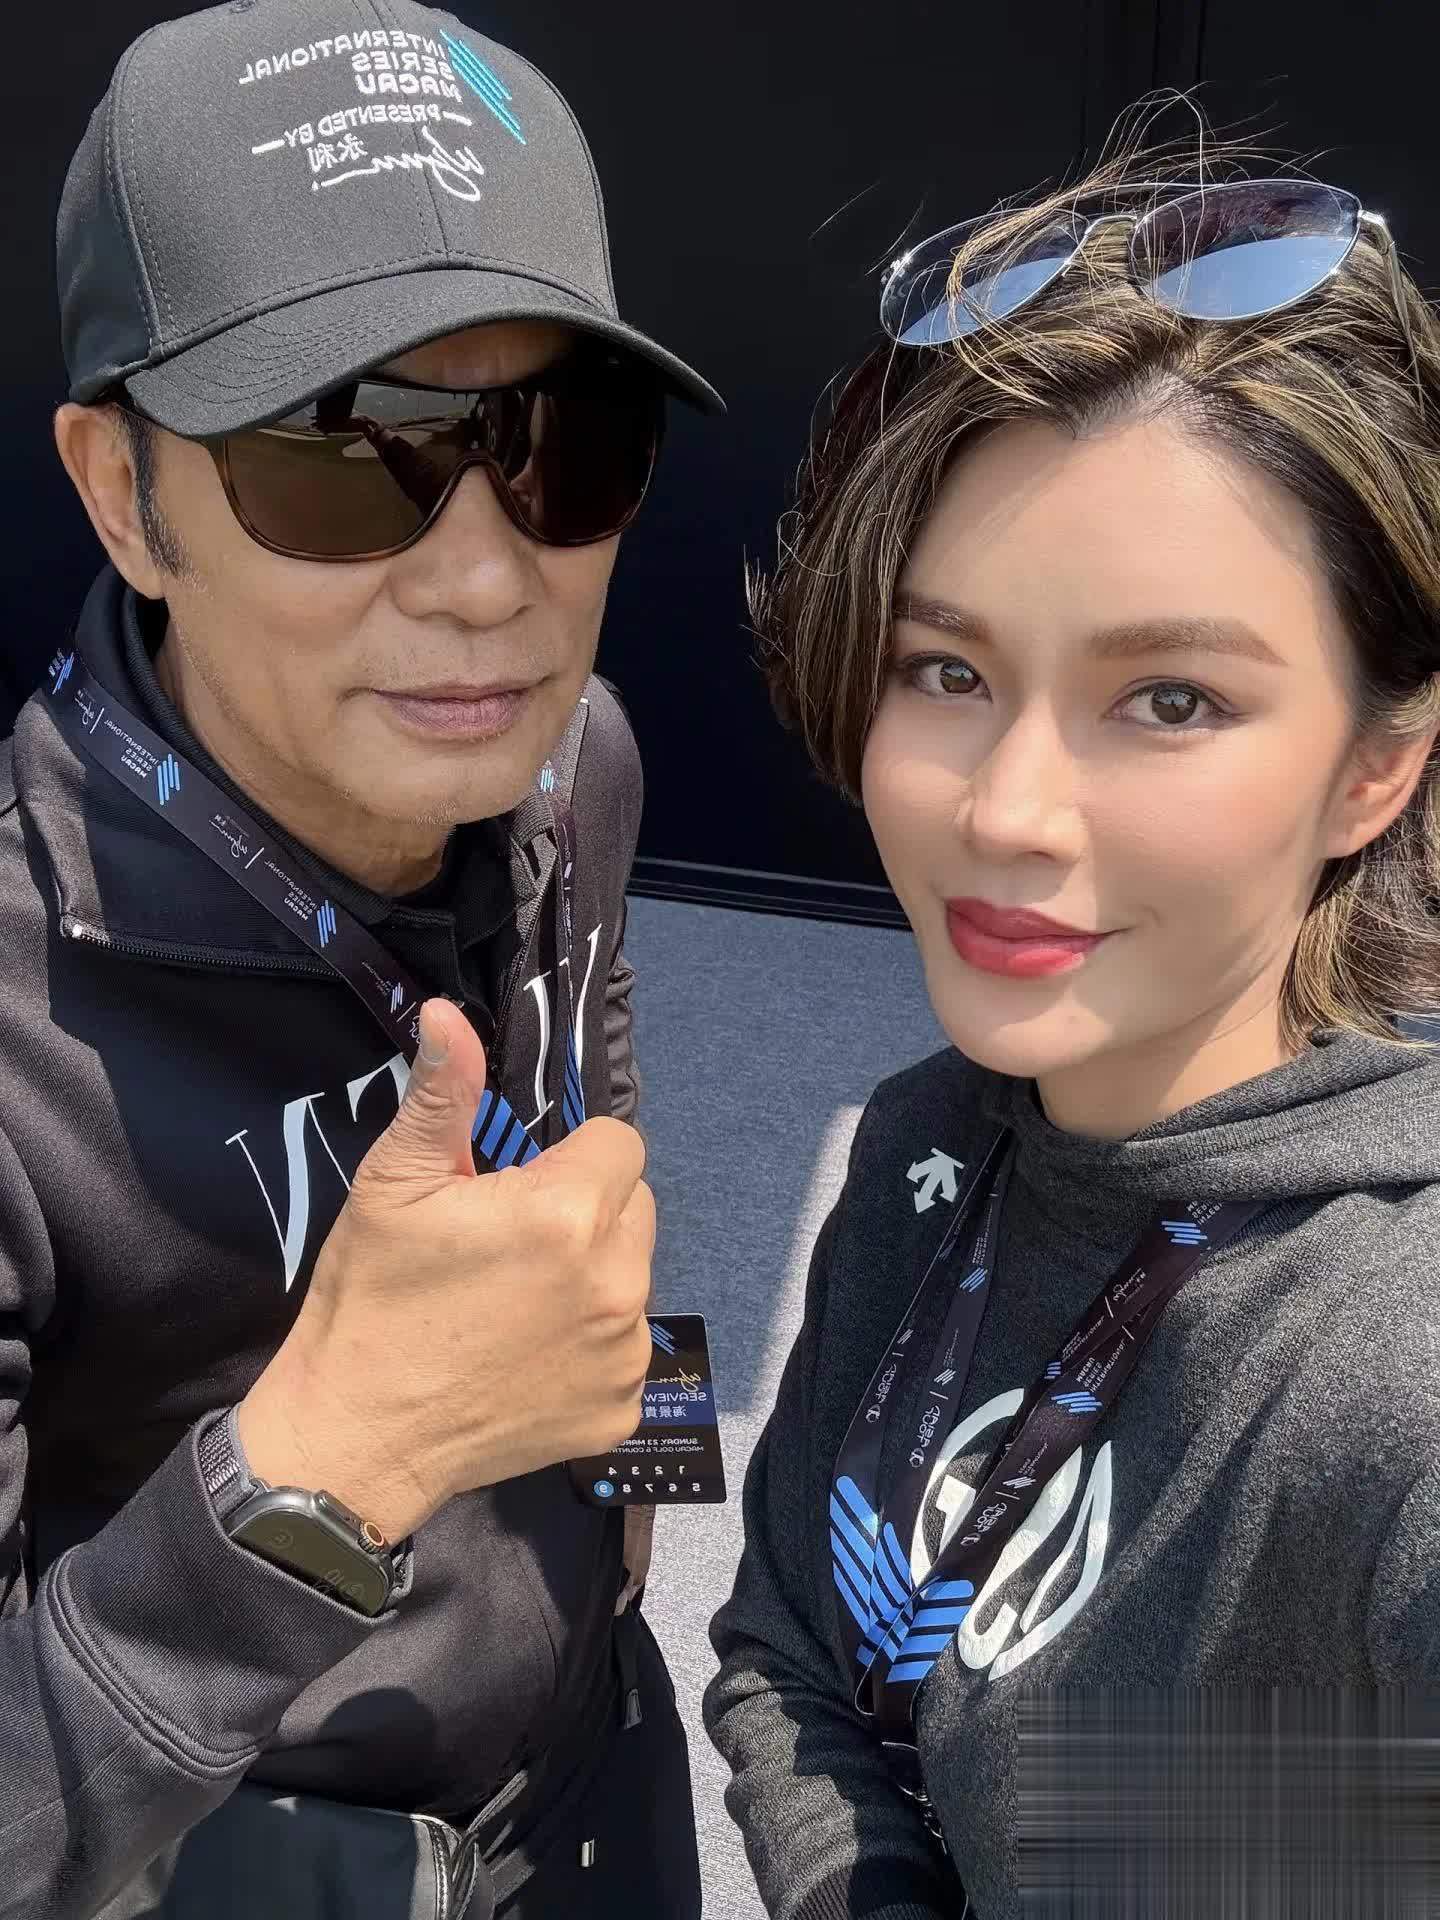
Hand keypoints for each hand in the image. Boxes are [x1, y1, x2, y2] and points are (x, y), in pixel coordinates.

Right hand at [237, 1000, 654, 1540]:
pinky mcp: (619, 1409)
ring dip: (593, 1276)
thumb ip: (444, 1094)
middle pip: (634, 1206)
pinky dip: (589, 1348)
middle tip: (512, 1243)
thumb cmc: (371, 1300)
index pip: (619, 1142)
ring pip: (633, 1276)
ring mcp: (624, 1353)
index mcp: (568, 1213)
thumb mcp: (395, 1185)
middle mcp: (617, 1281)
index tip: (519, 1185)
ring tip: (515, 1303)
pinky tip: (526, 1360)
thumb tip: (448, 1013)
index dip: (570, 1155)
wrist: (354, 1438)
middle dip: (587, 1209)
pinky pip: (623, 1350)